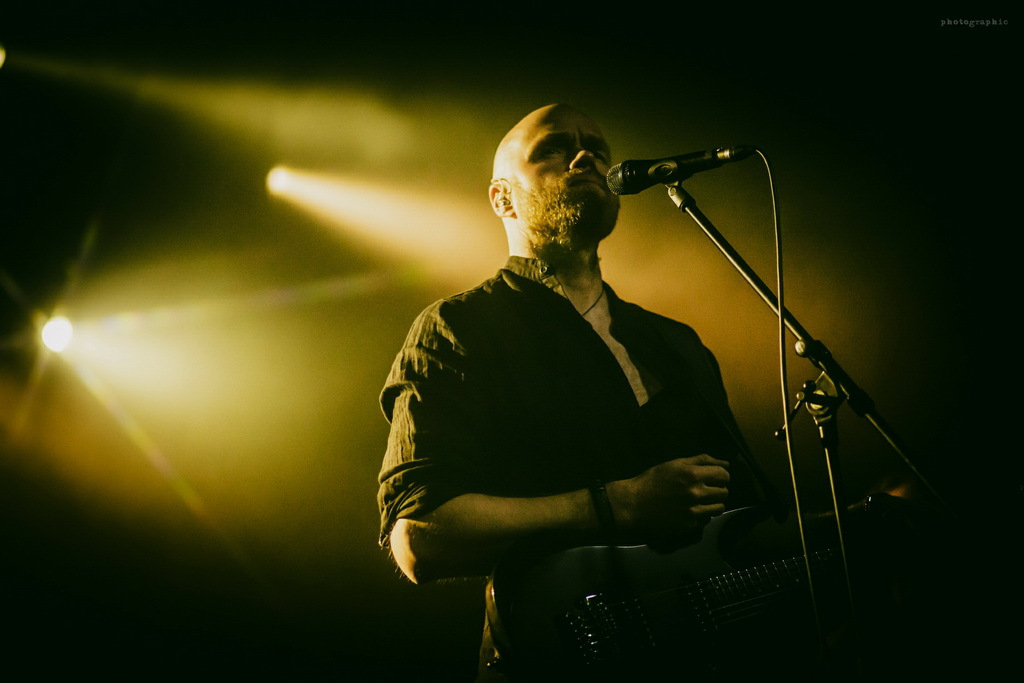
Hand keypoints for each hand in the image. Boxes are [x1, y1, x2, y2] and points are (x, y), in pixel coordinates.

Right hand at [607, 454, 729, 544]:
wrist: (634, 504)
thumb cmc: (653, 481)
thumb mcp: (675, 464)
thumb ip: (702, 461)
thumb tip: (726, 464)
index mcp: (692, 474)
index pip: (724, 475)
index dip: (721, 475)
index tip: (715, 478)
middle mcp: (696, 493)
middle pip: (724, 492)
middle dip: (718, 489)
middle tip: (706, 489)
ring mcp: (693, 510)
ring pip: (719, 508)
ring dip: (713, 504)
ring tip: (700, 501)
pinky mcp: (689, 525)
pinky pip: (707, 519)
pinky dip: (702, 515)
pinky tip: (690, 510)